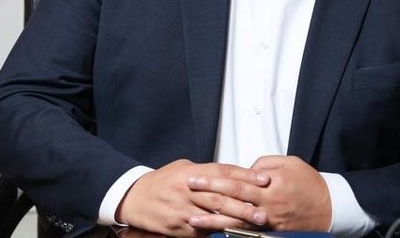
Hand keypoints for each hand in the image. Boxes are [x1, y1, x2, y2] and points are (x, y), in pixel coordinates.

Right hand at [116, 159, 269, 237]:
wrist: (134, 198)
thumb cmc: (160, 182)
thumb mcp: (182, 168)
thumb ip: (205, 171)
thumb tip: (230, 173)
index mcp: (191, 173)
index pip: (223, 172)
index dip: (245, 175)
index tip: (263, 179)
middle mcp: (188, 191)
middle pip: (221, 196)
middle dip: (245, 203)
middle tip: (265, 208)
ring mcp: (184, 211)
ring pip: (215, 215)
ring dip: (237, 220)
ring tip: (255, 222)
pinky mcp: (180, 228)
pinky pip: (203, 230)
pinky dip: (219, 230)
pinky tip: (234, 232)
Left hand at [188, 155, 330, 230]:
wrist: (331, 207)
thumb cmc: (311, 183)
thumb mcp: (290, 163)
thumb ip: (264, 164)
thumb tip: (246, 169)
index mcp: (270, 184)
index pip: (236, 180)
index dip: (214, 178)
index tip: (197, 175)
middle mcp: (267, 204)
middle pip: (231, 199)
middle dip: (207, 194)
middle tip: (188, 189)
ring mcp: (268, 220)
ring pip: (235, 220)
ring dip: (212, 219)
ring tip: (192, 218)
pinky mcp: (270, 231)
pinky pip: (246, 232)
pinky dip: (229, 231)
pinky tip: (215, 231)